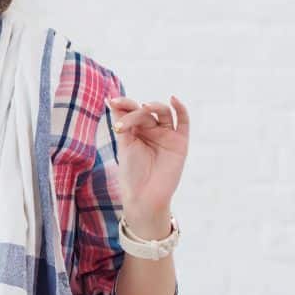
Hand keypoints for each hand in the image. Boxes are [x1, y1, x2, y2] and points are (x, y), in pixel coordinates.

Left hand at [107, 96, 189, 236]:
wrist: (144, 195)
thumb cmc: (131, 173)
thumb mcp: (125, 144)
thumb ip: (123, 123)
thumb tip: (110, 99)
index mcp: (136, 131)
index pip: (131, 111)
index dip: (123, 104)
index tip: (111, 101)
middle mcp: (152, 130)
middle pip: (145, 112)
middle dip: (133, 113)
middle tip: (122, 124)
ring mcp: (167, 135)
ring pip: (163, 112)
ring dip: (154, 106)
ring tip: (144, 108)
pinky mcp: (180, 142)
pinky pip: (183, 122)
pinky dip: (180, 109)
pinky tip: (173, 100)